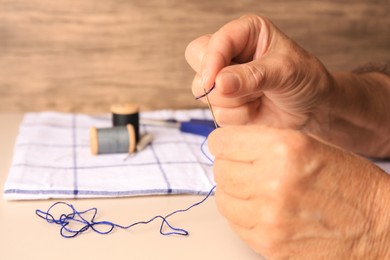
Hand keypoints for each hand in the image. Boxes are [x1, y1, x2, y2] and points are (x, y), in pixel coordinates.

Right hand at [185, 15, 332, 129]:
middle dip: (218, 82)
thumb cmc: (305, 80)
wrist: (313, 110)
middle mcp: (230, 54)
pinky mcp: (224, 103)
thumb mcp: (284, 71)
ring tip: (260, 97)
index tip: (214, 83)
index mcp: (244, 33)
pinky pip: (216, 113)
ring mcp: (224, 80)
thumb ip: (251, 76)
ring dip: (233, 102)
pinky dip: (237, 117)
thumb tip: (218, 84)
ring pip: (203, 92)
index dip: (211, 62)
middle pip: (197, 62)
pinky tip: (256, 109)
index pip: (212, 42)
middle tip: (246, 89)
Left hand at [208, 126, 389, 258]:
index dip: (225, 143)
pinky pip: (234, 223)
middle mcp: (272, 181)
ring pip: (222, 197)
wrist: (378, 228)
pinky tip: (264, 210)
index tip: (229, 147)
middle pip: (220, 169)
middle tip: (247, 170)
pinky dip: (243, 215)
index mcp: (284, 148)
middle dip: (230, 166)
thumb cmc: (349, 184)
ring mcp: (268, 216)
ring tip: (257, 191)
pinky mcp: (268, 243)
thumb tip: (226, 145)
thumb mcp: (309, 144)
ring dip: (234, 192)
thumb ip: (264, 142)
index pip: (222, 141)